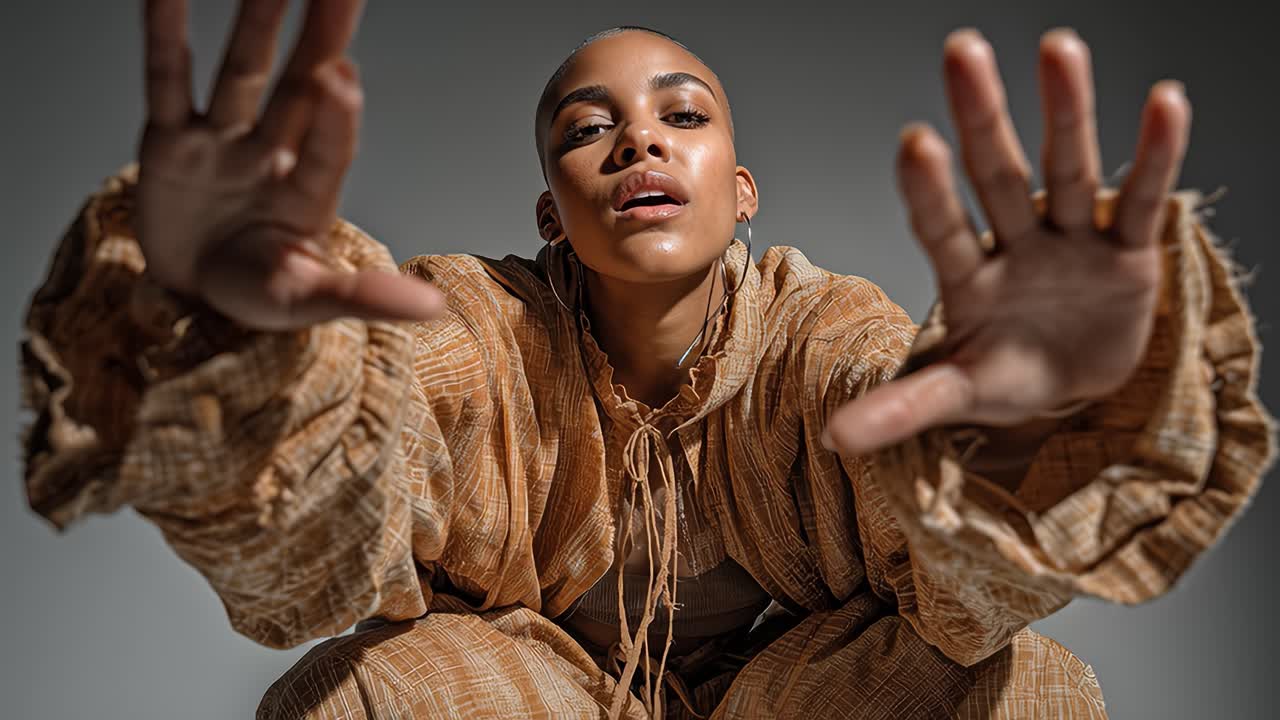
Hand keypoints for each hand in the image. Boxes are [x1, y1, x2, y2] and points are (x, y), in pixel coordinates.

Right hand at [136, 0, 443, 330]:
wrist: (191, 294)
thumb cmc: (257, 292)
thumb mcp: (307, 302)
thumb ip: (363, 298)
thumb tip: (433, 307)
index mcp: (309, 194)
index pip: (327, 151)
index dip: (334, 118)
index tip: (341, 76)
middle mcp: (271, 155)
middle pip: (300, 88)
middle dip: (322, 38)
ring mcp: (222, 142)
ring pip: (243, 71)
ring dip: (258, 23)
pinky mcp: (169, 141)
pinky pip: (167, 81)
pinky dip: (165, 37)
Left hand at [823, 28, 1190, 455]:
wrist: (1073, 383)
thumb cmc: (1008, 376)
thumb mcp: (960, 394)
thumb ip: (904, 408)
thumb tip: (832, 438)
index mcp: (968, 280)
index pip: (942, 229)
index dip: (929, 191)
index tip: (913, 141)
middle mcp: (1015, 246)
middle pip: (996, 176)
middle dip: (981, 116)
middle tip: (961, 49)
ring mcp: (1069, 241)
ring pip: (1066, 169)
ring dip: (1065, 111)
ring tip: (1057, 48)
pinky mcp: (1126, 250)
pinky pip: (1141, 200)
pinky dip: (1155, 156)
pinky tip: (1165, 101)